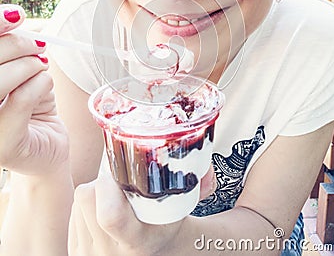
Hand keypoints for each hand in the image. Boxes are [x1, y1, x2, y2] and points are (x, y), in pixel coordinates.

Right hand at [0, 4, 68, 175]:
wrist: (46, 151)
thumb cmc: (29, 108)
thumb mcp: (18, 71)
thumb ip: (11, 49)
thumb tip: (15, 17)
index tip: (16, 16)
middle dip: (17, 44)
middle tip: (38, 46)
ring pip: (1, 78)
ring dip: (30, 65)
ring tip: (41, 68)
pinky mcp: (3, 143)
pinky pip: (22, 98)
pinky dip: (41, 84)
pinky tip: (43, 87)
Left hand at [68, 164, 215, 255]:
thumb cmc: (170, 228)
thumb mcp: (182, 207)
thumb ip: (194, 179)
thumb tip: (200, 149)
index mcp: (138, 242)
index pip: (110, 215)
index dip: (109, 185)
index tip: (119, 173)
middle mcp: (110, 254)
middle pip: (87, 197)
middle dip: (102, 181)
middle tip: (119, 180)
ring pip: (78, 202)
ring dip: (95, 193)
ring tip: (116, 199)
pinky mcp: (76, 253)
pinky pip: (73, 214)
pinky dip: (86, 207)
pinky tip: (105, 211)